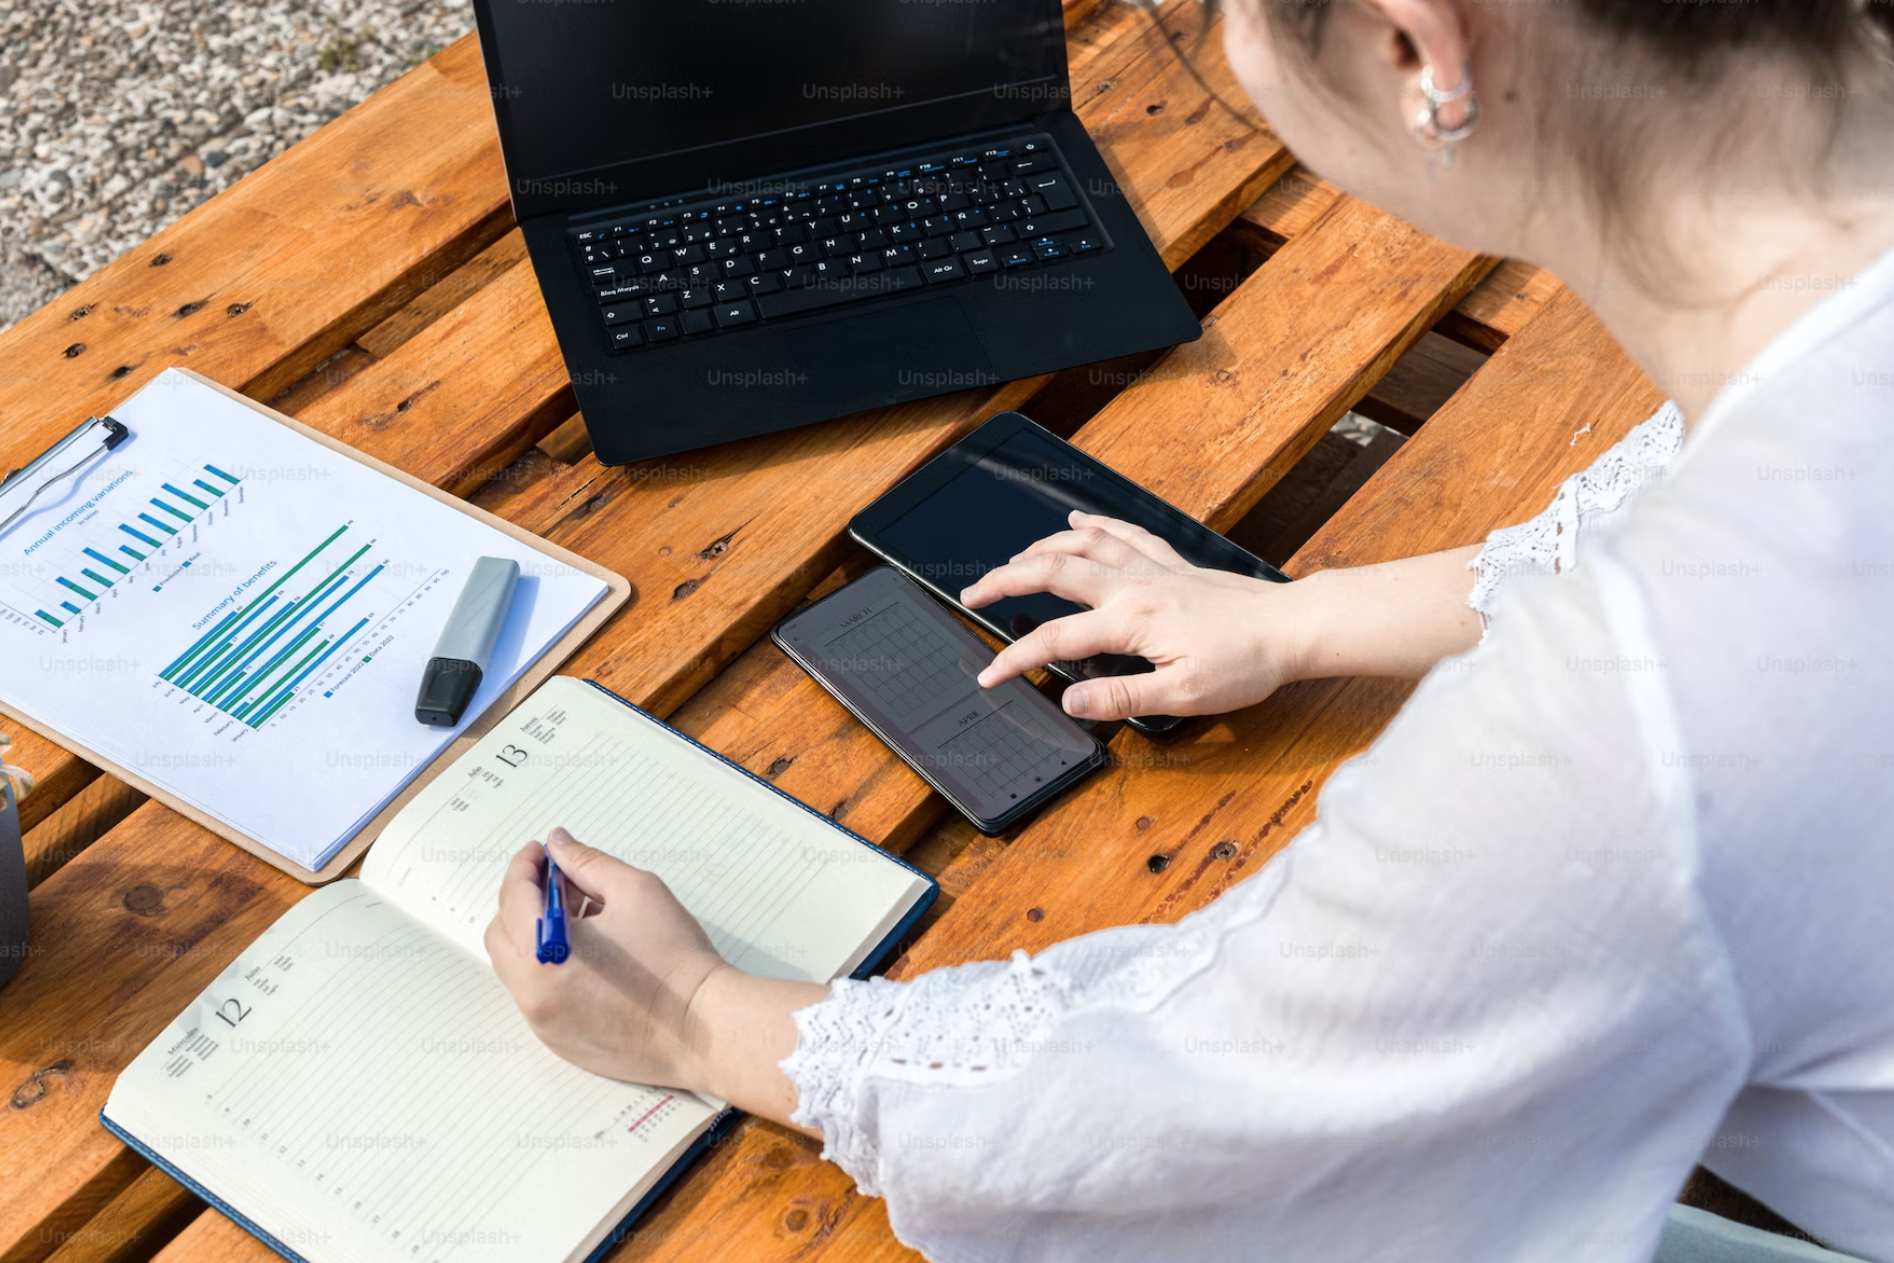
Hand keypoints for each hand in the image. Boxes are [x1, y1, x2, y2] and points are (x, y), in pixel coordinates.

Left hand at [485, 828, 826, 1127]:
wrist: (704, 1028)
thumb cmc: (675, 960)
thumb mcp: (635, 891)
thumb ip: (587, 862)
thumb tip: (559, 844)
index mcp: (544, 954)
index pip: (514, 897)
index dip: (525, 866)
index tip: (541, 852)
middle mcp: (533, 994)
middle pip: (502, 934)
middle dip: (521, 900)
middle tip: (556, 882)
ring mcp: (543, 1023)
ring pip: (516, 967)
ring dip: (533, 935)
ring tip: (579, 919)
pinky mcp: (559, 1042)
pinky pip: (537, 995)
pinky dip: (547, 969)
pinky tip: (588, 956)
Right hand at [961, 511, 1310, 719]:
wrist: (1291, 628)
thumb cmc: (1244, 662)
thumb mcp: (1182, 694)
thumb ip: (1121, 697)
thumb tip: (1072, 702)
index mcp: (1129, 620)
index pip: (1054, 639)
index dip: (1014, 659)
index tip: (989, 675)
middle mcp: (1133, 585)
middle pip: (1052, 571)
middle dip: (1005, 580)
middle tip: (972, 593)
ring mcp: (1152, 569)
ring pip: (1082, 543)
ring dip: (1039, 547)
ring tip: (1011, 561)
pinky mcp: (1171, 563)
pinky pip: (1123, 532)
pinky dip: (1094, 523)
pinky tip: (1077, 518)